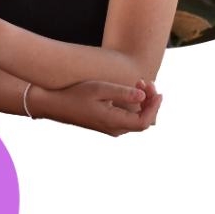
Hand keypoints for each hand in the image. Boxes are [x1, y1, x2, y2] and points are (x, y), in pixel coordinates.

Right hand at [31, 78, 163, 138]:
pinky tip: (134, 93)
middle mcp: (114, 130)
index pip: (144, 122)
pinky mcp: (108, 126)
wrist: (55, 105)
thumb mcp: (98, 88)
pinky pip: (130, 121)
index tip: (159, 92)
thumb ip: (122, 93)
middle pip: (144, 123)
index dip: (155, 108)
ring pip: (138, 123)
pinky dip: (136, 108)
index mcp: (113, 122)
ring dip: (145, 105)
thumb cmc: (75, 95)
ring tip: (142, 84)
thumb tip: (143, 95)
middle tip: (149, 83)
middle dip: (152, 104)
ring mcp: (111, 130)